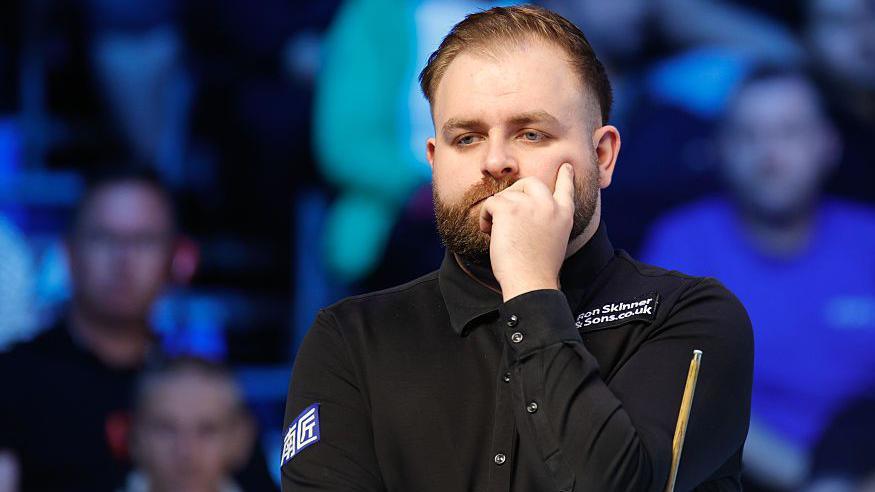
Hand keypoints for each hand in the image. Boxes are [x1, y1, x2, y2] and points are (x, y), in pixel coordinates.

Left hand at [479, 163, 574, 300]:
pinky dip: (485, 218)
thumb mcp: (555, 239)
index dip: (565, 176)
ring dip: (497, 212)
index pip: (566, 187)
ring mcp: (530, 204)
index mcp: (564, 214)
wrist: (531, 282)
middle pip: (530, 182)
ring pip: (505, 195)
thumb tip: (527, 210)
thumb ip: (548, 220)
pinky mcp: (509, 208)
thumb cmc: (538, 269)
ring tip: (498, 233)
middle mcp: (549, 205)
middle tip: (506, 212)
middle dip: (515, 193)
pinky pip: (491, 203)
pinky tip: (490, 232)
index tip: (565, 166)